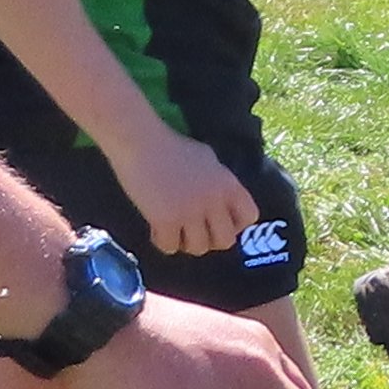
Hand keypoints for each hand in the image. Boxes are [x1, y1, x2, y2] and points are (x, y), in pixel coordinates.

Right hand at [107, 124, 258, 259]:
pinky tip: (156, 229)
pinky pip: (170, 247)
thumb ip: (219, 183)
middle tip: (194, 232)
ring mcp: (190, 210)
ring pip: (198, 248)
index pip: (249, 217)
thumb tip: (223, 205)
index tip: (218, 222)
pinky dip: (162, 241)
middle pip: (225, 241)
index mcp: (227, 183)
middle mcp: (214, 199)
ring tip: (174, 230)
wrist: (139, 140)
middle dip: (210, 240)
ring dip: (185, 243)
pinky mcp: (166, 219)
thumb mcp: (207, 159)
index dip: (235, 225)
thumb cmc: (170, 147)